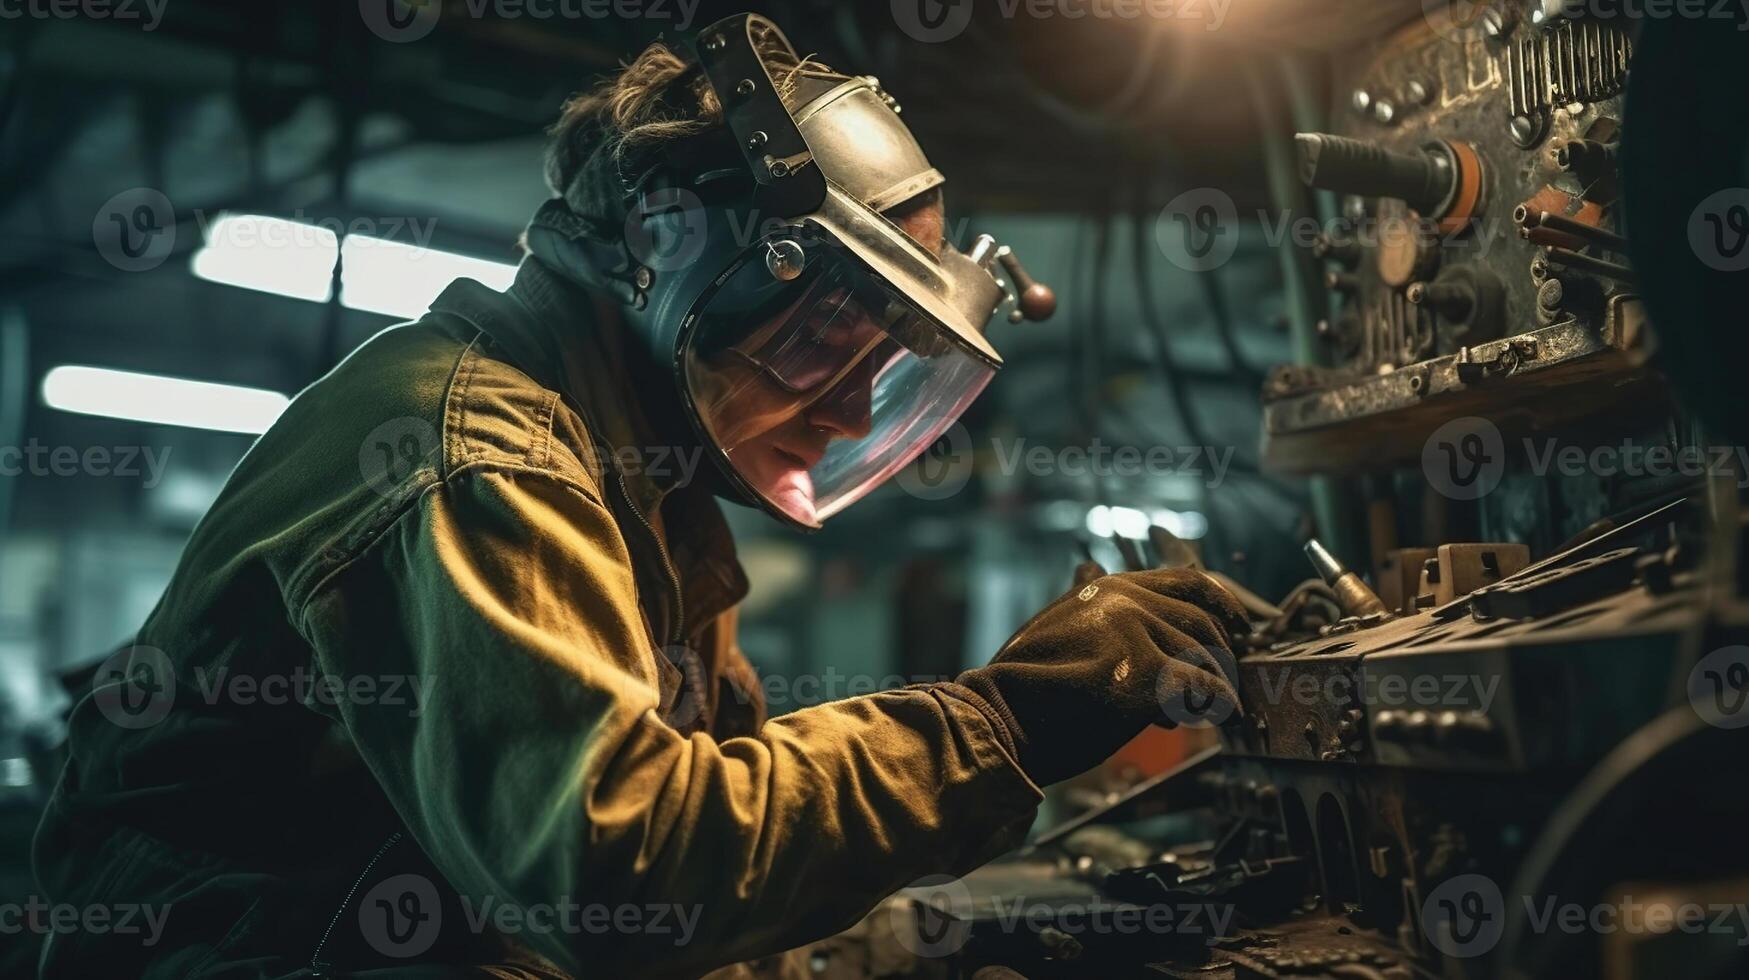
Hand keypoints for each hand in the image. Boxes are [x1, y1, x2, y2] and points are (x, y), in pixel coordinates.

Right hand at [948, 563, 1248, 786]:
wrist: (1000, 718)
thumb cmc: (1026, 682)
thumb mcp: (1057, 620)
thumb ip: (1088, 597)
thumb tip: (1090, 563)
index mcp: (1111, 587)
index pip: (1188, 582)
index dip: (1224, 605)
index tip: (1240, 628)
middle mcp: (1127, 601)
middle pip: (1204, 624)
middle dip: (1218, 658)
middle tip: (1219, 687)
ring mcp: (1137, 635)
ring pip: (1205, 662)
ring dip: (1205, 692)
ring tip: (1184, 715)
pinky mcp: (1145, 676)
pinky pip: (1205, 692)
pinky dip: (1217, 708)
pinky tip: (1215, 720)